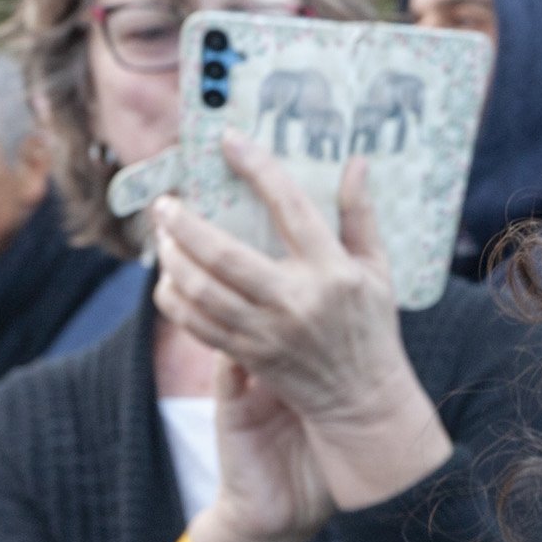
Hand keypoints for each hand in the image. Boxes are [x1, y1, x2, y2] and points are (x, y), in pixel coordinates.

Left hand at [152, 139, 451, 512]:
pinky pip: (196, 324)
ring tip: (163, 239)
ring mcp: (268, 332)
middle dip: (185, 224)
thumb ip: (361, 216)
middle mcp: (297, 300)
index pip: (291, 208)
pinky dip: (174, 300)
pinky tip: (169, 280)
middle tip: (167, 204)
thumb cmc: (371, 327)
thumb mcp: (377, 269)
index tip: (230, 141)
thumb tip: (355, 162)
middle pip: (224, 254)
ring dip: (172, 260)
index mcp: (332, 270)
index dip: (257, 169)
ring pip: (201, 290)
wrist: (363, 400)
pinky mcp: (248, 355)